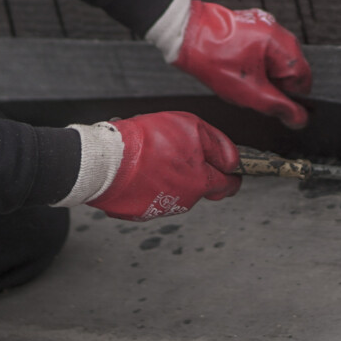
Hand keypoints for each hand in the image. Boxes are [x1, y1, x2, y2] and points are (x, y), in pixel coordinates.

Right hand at [86, 112, 240, 221]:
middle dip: (196, 171)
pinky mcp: (138, 211)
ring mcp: (160, 209)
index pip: (228, 185)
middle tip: (181, 151)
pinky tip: (139, 167)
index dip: (232, 174)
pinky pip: (151, 195)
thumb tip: (234, 161)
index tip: (230, 169)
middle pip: (200, 186)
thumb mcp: (193, 128)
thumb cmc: (147, 143)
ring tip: (153, 155)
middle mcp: (184, 201)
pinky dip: (149, 182)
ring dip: (170, 175)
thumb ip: (219, 145)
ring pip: (175, 190)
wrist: (106, 161)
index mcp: (201, 183)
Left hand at [174, 1, 312, 128]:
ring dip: (264, 73)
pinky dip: (254, 60)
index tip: (273, 103)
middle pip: (291, 67)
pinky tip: (236, 64)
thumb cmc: (213, 59)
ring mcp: (265, 23)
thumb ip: (278, 107)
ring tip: (240, 76)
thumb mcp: (248, 92)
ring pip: (276, 58)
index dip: (289, 96)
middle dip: (275, 84)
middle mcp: (278, 29)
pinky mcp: (251, 23)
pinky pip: (263, 47)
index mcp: (282, 44)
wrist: (185, 32)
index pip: (304, 79)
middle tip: (252, 90)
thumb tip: (300, 119)